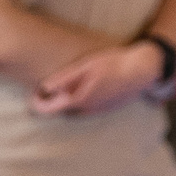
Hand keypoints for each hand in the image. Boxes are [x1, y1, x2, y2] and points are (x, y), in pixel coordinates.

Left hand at [31, 44, 161, 117]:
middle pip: (62, 112)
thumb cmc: (113, 64)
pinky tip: (85, 89)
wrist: (142, 70)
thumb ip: (64, 78)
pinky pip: (88, 110)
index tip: (33, 95)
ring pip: (75, 112)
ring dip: (67, 104)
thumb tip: (44, 88)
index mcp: (79, 100)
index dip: (37, 105)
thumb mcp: (86, 66)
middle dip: (52, 104)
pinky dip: (81, 103)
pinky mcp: (109, 108)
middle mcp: (88, 110)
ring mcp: (99, 111)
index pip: (50, 110)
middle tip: (45, 91)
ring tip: (64, 90)